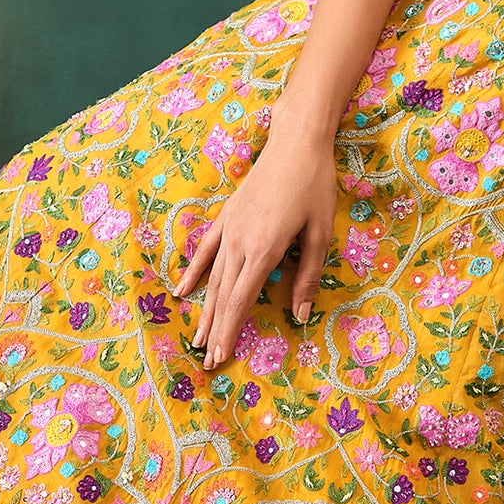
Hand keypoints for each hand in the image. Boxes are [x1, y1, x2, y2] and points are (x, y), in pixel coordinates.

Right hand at [173, 108, 338, 367]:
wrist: (295, 143)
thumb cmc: (314, 186)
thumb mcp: (320, 233)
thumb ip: (308, 275)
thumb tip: (300, 315)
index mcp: (264, 249)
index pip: (240, 301)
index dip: (230, 331)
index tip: (221, 357)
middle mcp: (240, 242)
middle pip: (223, 295)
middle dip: (215, 329)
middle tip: (207, 361)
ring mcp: (229, 228)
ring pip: (212, 277)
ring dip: (205, 309)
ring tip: (198, 338)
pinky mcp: (226, 216)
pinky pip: (205, 250)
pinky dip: (194, 271)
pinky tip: (183, 291)